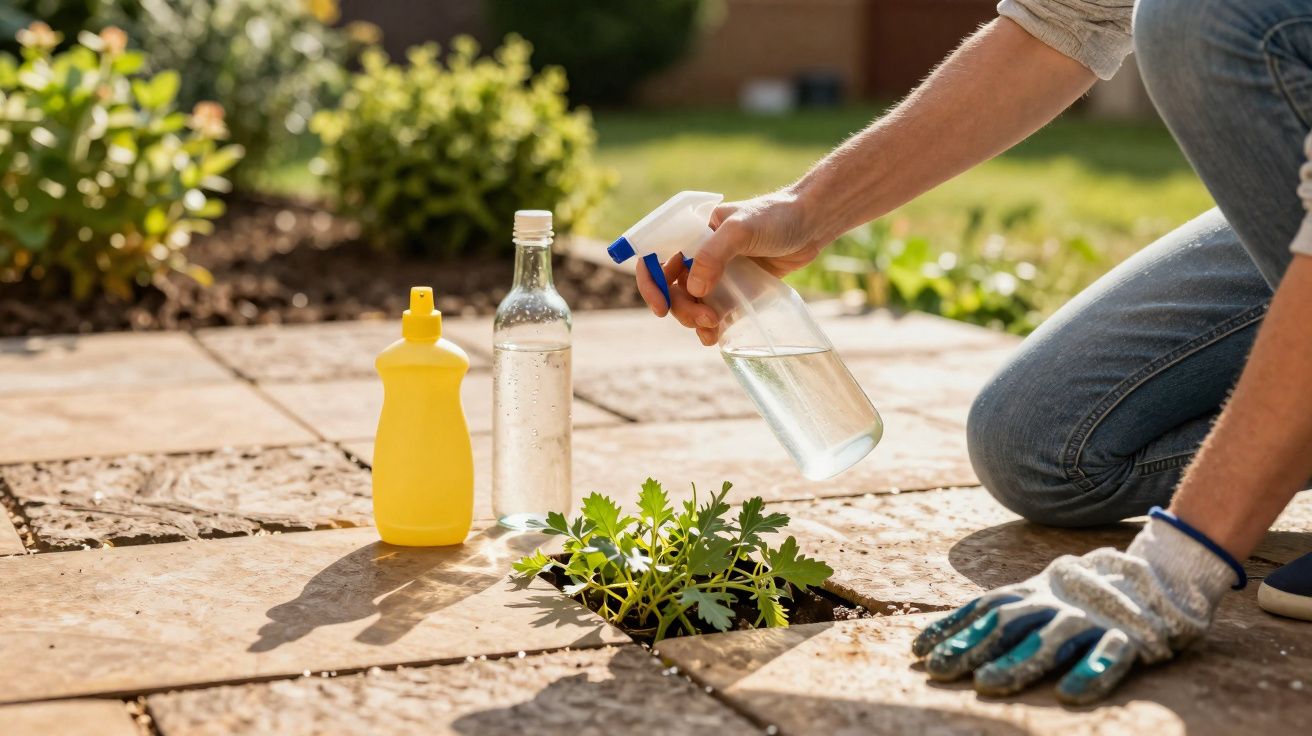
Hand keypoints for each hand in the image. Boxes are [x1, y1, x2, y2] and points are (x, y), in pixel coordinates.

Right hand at [637, 190, 826, 345]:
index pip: (657, 257)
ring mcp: (719, 272)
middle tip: (705, 320)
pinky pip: (715, 309)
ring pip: (692, 302)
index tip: (660, 307)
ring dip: (695, 320)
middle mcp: (701, 252)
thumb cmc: (776, 217)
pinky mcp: (737, 287)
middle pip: (674, 288)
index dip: (652, 283)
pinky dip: (712, 325)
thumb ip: (714, 255)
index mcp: (693, 232)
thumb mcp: (741, 230)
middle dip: (683, 308)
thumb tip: (693, 288)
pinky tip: (717, 335)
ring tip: (712, 330)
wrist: (812, 224)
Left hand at [910, 511, 1240, 703]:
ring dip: (1018, 662)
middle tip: (939, 670)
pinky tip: (1070, 695)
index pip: (984, 608)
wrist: (1154, 574)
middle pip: (1007, 624)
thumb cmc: (1078, 596)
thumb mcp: (1035, 597)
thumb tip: (938, 641)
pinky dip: (1091, 673)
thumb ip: (998, 614)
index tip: (918, 651)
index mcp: (1032, 593)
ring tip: (988, 685)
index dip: (952, 627)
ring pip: (1051, 639)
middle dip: (971, 647)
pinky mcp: (1129, 637)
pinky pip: (1110, 656)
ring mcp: (1091, 618)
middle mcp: (1055, 603)